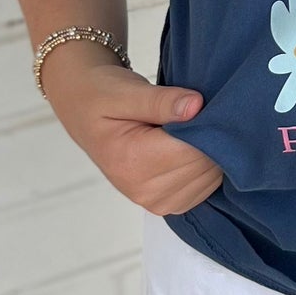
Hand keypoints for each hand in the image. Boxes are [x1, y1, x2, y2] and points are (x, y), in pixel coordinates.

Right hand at [42, 42, 225, 211]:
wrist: (84, 111)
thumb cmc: (102, 97)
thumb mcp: (125, 91)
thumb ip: (161, 100)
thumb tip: (196, 106)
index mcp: (131, 162)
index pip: (193, 149)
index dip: (208, 124)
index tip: (202, 103)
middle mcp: (144, 190)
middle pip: (205, 165)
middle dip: (210, 136)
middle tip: (195, 111)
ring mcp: (156, 201)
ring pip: (211, 177)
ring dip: (211, 151)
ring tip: (188, 128)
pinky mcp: (167, 204)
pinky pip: (206, 186)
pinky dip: (207, 165)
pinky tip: (190, 146)